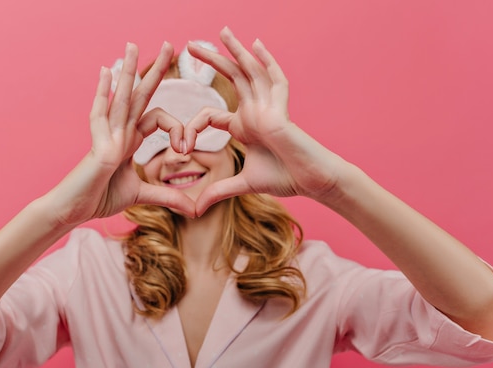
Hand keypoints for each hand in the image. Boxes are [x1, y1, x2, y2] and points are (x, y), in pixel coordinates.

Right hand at [45, 42, 196, 223]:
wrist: (73, 210)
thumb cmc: (99, 198)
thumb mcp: (142, 196)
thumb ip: (167, 197)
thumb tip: (195, 209)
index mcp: (130, 140)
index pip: (158, 118)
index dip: (176, 129)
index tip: (184, 148)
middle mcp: (119, 132)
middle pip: (140, 95)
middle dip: (156, 71)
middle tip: (171, 45)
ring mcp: (107, 137)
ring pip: (121, 98)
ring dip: (128, 71)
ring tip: (133, 45)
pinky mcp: (98, 148)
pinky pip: (100, 116)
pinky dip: (103, 94)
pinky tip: (106, 71)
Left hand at [184, 27, 347, 215]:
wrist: (310, 181)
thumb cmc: (284, 178)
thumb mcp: (242, 184)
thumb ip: (218, 192)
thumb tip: (194, 211)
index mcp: (243, 126)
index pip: (211, 115)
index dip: (193, 128)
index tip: (182, 147)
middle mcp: (253, 111)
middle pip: (230, 79)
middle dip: (211, 60)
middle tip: (189, 45)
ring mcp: (268, 107)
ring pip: (249, 71)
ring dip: (235, 51)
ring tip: (222, 31)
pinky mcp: (280, 110)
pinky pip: (274, 79)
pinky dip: (266, 61)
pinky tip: (255, 44)